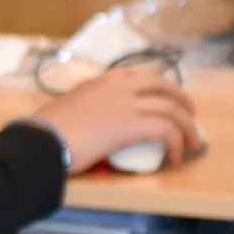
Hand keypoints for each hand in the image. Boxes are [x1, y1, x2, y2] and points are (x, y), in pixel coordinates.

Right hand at [29, 65, 202, 173]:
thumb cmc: (46, 129)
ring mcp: (126, 103)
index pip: (139, 76)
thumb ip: (85, 109)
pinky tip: (175, 156)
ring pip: (171, 108)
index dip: (158, 87)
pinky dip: (176, 143)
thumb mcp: (68, 108)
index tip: (165, 99)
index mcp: (101, 81)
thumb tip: (87, 124)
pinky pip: (166, 130)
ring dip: (187, 126)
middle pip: (162, 86)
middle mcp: (118, 86)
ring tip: (192, 141)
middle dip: (182, 100)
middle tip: (190, 116)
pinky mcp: (131, 124)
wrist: (41, 139)